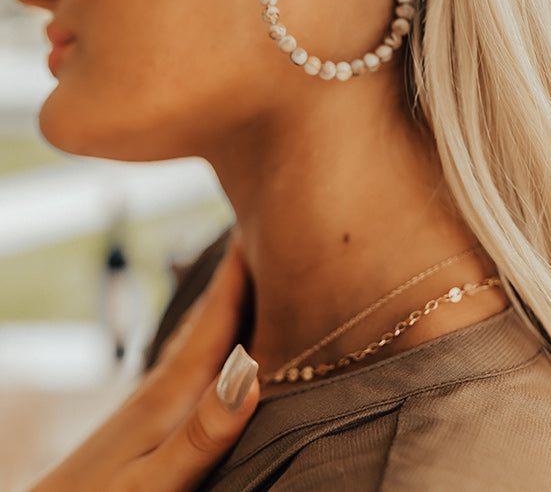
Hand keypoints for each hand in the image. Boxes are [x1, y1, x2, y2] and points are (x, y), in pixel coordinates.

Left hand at [29, 241, 259, 491]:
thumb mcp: (155, 480)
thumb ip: (202, 431)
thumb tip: (249, 373)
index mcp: (174, 390)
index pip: (218, 315)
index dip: (245, 269)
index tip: (268, 215)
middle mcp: (166, 379)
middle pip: (212, 312)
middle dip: (242, 271)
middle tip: (271, 224)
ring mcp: (155, 392)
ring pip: (201, 328)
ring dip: (227, 295)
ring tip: (251, 266)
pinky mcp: (150, 410)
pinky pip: (193, 350)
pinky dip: (212, 327)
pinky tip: (214, 333)